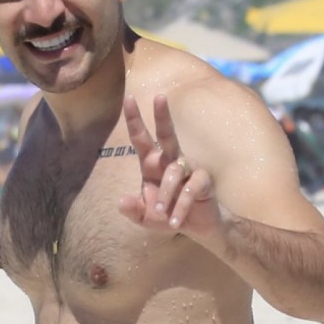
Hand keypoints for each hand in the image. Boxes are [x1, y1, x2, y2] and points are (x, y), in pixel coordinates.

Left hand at [119, 94, 219, 238]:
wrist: (197, 227)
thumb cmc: (168, 215)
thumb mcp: (145, 217)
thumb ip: (133, 210)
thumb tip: (121, 202)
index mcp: (152, 164)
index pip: (140, 138)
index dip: (134, 119)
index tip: (128, 98)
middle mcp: (170, 161)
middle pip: (167, 134)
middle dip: (162, 116)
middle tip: (160, 96)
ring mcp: (189, 168)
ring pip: (174, 171)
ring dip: (166, 194)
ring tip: (161, 213)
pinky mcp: (203, 181)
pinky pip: (190, 189)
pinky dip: (180, 207)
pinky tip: (176, 222)